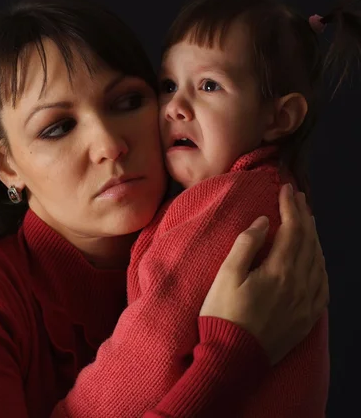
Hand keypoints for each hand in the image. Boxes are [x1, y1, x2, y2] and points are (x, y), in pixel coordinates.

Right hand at [199, 183, 328, 364]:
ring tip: (309, 220)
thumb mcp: (226, 274)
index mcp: (279, 271)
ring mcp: (306, 303)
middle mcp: (299, 285)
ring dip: (314, 236)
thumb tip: (265, 221)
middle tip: (299, 196)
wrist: (232, 359)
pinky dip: (321, 265)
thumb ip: (246, 244)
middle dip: (304, 215)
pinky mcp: (307, 318)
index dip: (291, 206)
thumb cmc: (223, 314)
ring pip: (318, 261)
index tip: (287, 188)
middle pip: (308, 241)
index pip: (292, 229)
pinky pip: (323, 285)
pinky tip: (318, 258)